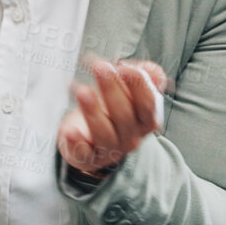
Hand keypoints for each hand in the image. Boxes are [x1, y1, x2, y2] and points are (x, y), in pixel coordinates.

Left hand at [58, 58, 167, 177]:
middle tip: (99, 68)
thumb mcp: (130, 89)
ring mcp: (110, 149)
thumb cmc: (112, 108)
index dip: (138, 85)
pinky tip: (70, 130)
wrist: (91, 135)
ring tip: (83, 91)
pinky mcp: (88, 157)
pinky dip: (76, 142)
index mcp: (146, 120)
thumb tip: (155, 75)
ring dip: (93, 111)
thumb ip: (145, 76)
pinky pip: (84, 153)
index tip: (123, 67)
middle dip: (111, 89)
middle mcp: (131, 137)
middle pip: (124, 115)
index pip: (147, 104)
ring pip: (104, 134)